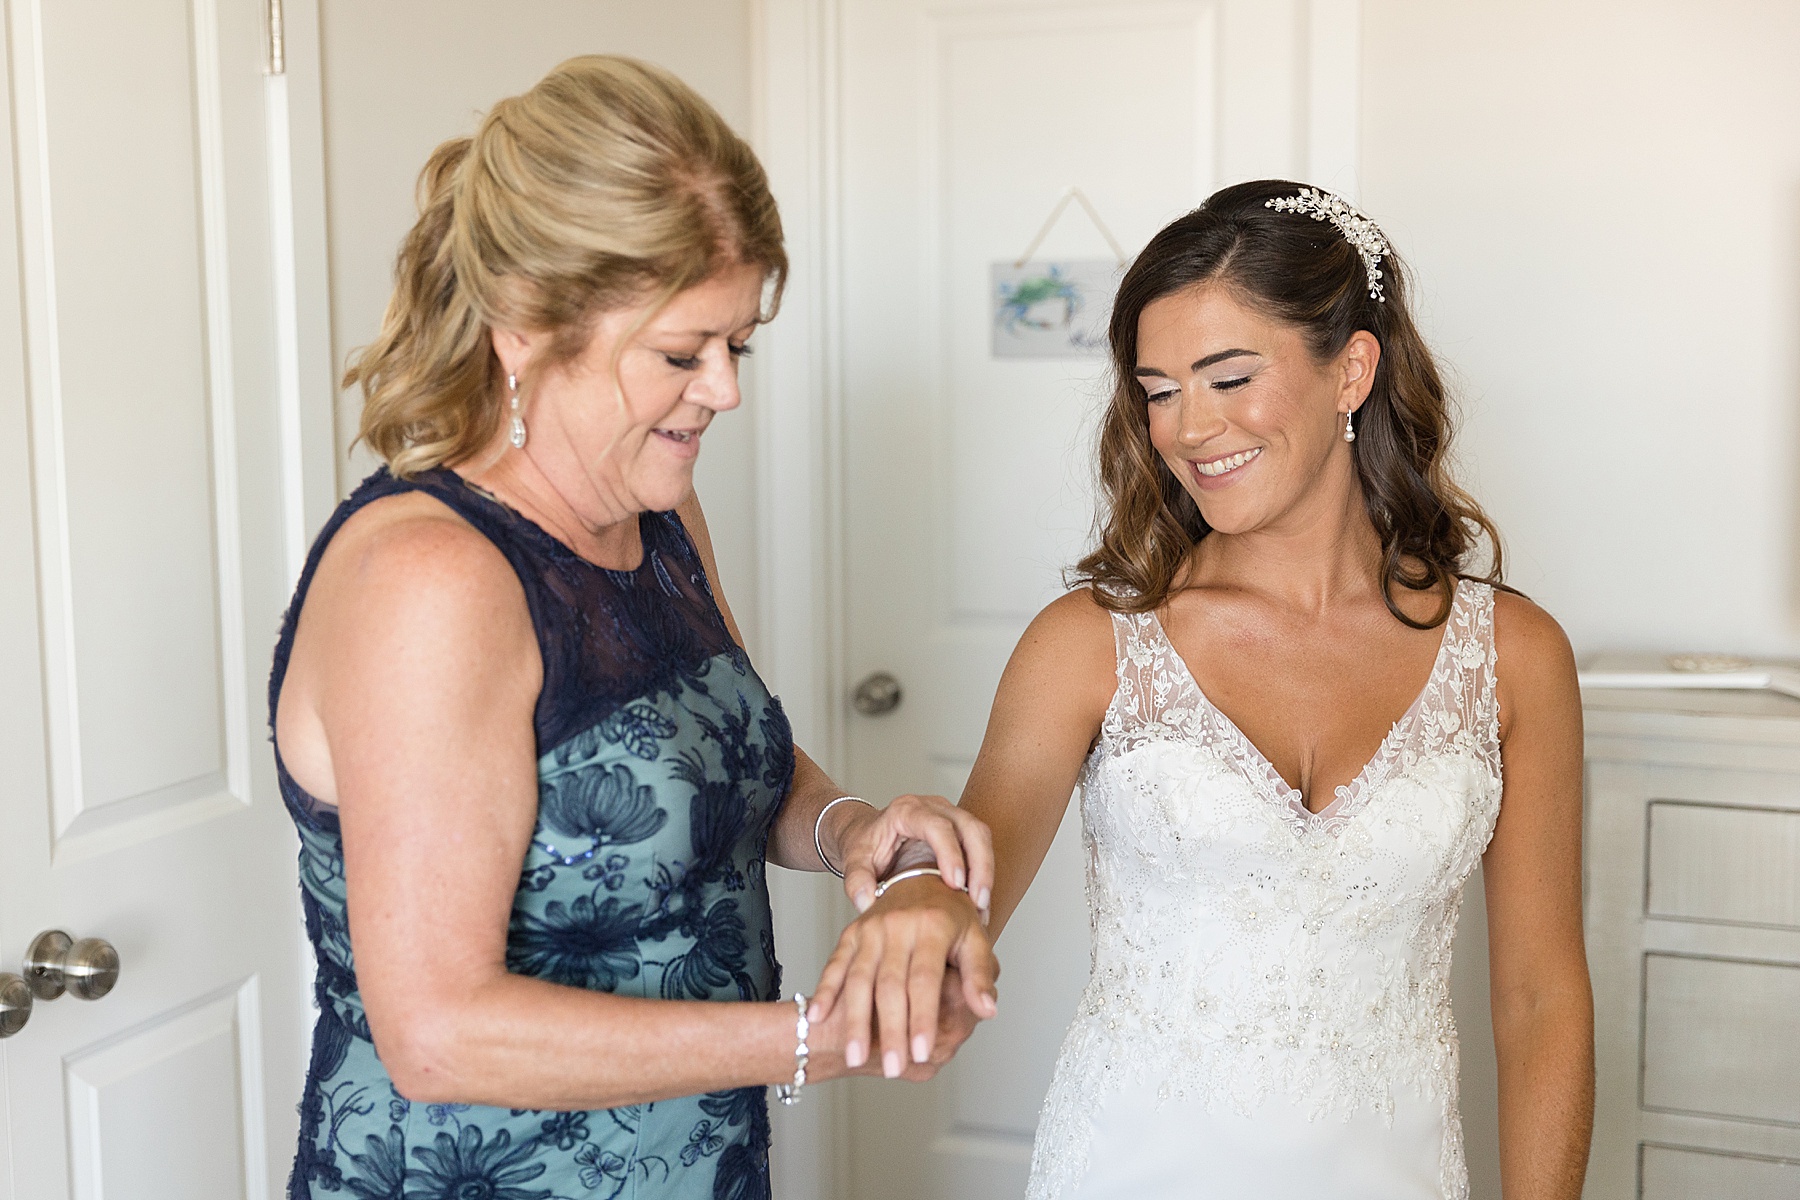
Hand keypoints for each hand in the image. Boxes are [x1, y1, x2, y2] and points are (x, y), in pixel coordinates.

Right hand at [808, 875, 999, 1077]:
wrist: (919, 878)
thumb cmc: (951, 918)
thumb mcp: (975, 941)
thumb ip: (979, 976)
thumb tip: (987, 1010)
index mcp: (932, 926)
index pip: (926, 980)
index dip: (923, 1018)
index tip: (921, 1053)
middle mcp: (897, 925)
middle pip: (890, 985)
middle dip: (890, 1030)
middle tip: (892, 1067)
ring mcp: (870, 929)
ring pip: (858, 980)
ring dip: (855, 1021)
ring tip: (854, 1058)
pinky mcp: (851, 934)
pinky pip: (834, 965)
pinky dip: (824, 992)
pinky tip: (817, 1018)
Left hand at [826, 793, 995, 916]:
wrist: (866, 834)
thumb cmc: (864, 843)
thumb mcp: (853, 860)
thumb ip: (855, 880)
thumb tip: (867, 902)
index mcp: (907, 811)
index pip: (938, 826)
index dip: (951, 853)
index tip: (956, 884)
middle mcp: (934, 808)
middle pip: (970, 827)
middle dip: (980, 864)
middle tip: (978, 900)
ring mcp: (950, 817)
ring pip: (981, 836)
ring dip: (986, 871)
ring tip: (981, 907)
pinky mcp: (959, 832)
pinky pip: (980, 848)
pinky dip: (982, 875)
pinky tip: (978, 903)